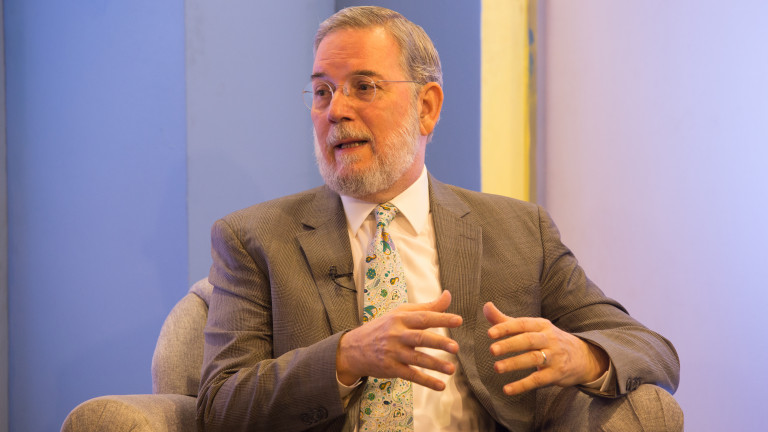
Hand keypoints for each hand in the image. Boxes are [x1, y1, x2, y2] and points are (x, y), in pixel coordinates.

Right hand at [336, 290, 462, 390]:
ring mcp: (394, 352)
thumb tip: (448, 295)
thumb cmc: (383, 328)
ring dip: (435, 364)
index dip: (441, 318)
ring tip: (451, 369)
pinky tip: (440, 385)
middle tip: (455, 347)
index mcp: (401, 318)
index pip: (424, 317)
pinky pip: (411, 375)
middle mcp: (397, 334)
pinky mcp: (391, 368)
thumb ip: (427, 307)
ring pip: (417, 358)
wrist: (354, 348)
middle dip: (438, 342)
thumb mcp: (401, 313)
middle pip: (420, 337)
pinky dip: (426, 381)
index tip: (459, 320)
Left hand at [483, 302, 608, 395]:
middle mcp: (549, 339)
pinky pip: (538, 380)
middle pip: (528, 340)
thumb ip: (507, 320)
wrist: (582, 357)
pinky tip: (507, 389)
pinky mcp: (556, 374)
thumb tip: (486, 306)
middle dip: (510, 344)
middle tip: (492, 350)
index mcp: (541, 325)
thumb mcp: (531, 328)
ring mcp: (554, 357)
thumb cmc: (547, 340)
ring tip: (497, 367)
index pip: (523, 324)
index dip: (506, 328)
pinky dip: (522, 385)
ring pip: (533, 359)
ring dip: (514, 363)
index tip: (490, 333)